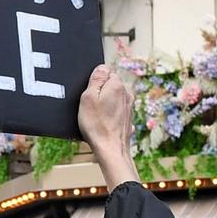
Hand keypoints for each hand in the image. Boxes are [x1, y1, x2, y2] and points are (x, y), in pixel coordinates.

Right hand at [76, 64, 138, 187]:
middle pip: (110, 85)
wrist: (110, 150)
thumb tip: (102, 68)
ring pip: (113, 98)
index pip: (105, 71)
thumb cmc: (97, 126)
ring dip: (105, 104)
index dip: (94, 82)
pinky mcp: (128, 118)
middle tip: (90, 106)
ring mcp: (129, 106)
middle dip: (100, 92)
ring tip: (96, 117)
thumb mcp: (88, 98)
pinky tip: (103, 124)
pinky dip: (109, 114)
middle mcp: (126, 93)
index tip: (88, 94)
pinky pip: (116, 110)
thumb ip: (96, 79)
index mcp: (117, 85)